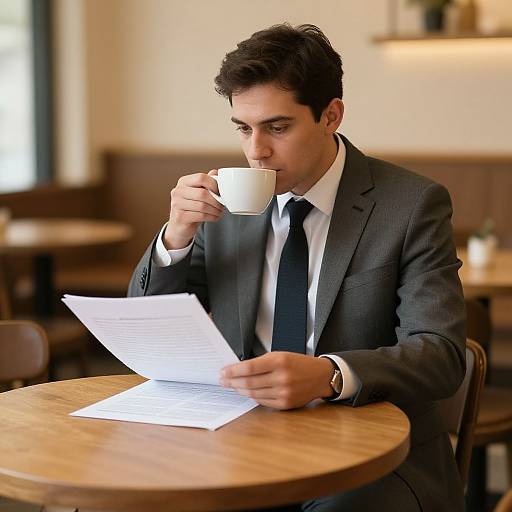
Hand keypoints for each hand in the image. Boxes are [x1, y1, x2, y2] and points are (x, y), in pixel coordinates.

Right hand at [164, 170, 223, 248]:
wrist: (180, 226)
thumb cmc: (191, 207)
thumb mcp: (198, 193)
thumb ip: (206, 183)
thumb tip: (216, 172)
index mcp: (183, 182)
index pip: (201, 178)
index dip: (213, 184)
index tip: (220, 192)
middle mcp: (178, 191)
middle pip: (202, 193)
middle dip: (216, 201)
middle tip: (223, 205)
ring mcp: (177, 204)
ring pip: (202, 206)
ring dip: (215, 210)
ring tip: (220, 212)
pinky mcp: (180, 217)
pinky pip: (201, 216)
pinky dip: (212, 217)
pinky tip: (215, 217)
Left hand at [220, 352, 335, 409]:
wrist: (320, 376)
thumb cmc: (298, 364)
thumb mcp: (280, 355)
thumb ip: (261, 362)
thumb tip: (238, 369)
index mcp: (279, 361)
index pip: (249, 367)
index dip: (233, 371)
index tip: (223, 372)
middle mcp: (282, 378)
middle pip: (249, 383)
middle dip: (232, 382)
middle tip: (223, 380)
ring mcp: (284, 392)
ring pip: (253, 394)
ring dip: (240, 390)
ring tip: (233, 386)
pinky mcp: (285, 404)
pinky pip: (262, 401)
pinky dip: (252, 397)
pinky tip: (247, 393)